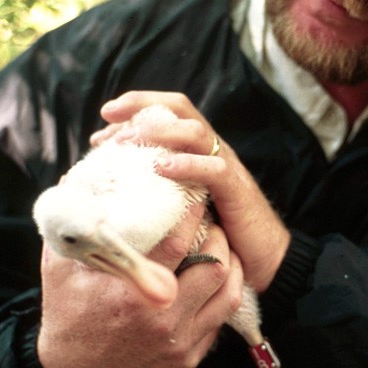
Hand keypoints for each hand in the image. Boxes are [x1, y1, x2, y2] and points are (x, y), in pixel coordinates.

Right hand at [37, 215, 243, 367]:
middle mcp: (161, 316)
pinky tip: (217, 277)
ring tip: (221, 245)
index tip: (195, 196)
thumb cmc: (67, 314)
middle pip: (213, 263)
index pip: (178, 241)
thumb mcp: (60, 268)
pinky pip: (221, 318)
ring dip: (229, 263)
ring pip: (227, 291)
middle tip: (211, 220)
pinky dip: (223, 293)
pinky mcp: (188, 357)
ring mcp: (179, 340)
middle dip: (217, 235)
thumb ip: (75, 227)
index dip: (193, 213)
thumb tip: (77, 181)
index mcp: (130, 291)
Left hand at [92, 90, 290, 291]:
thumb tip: (111, 189)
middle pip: (180, 109)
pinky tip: (162, 167)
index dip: (136, 108)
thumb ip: (155, 191)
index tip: (104, 119)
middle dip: (141, 107)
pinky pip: (215, 169)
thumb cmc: (217, 237)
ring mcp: (227, 168)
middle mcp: (212, 151)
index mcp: (197, 151)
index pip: (168, 112)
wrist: (263, 261)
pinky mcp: (238, 192)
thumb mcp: (178, 207)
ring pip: (196, 132)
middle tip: (107, 117)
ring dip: (159, 131)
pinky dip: (188, 164)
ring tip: (128, 142)